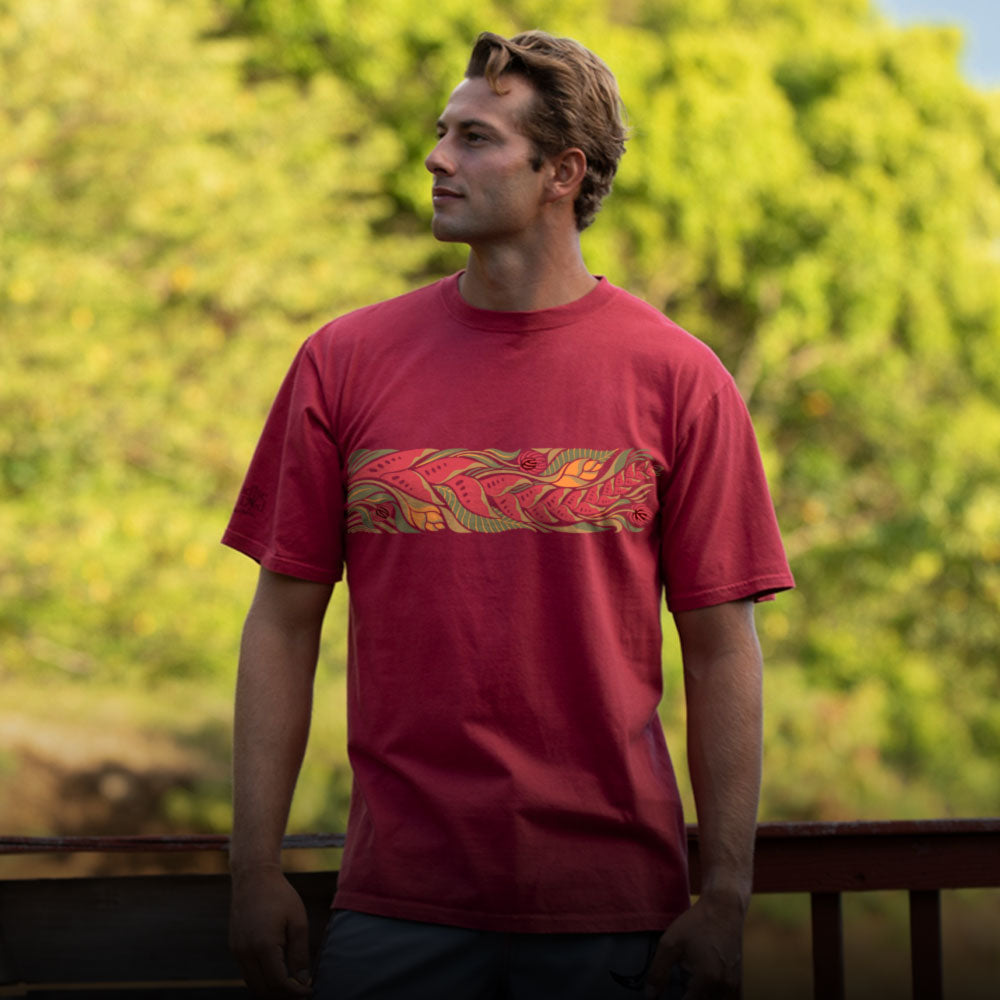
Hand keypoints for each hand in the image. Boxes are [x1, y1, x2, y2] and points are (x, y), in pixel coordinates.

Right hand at [229, 865, 312, 997]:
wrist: (253, 876)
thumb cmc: (280, 895)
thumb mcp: (298, 921)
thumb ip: (300, 953)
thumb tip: (302, 981)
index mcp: (263, 945)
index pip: (278, 983)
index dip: (295, 992)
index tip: (309, 991)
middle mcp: (246, 952)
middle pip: (263, 990)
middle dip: (283, 996)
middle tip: (301, 992)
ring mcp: (237, 951)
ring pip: (253, 985)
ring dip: (271, 990)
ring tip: (291, 986)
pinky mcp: (234, 947)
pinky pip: (247, 972)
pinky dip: (261, 979)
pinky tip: (278, 972)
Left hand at [644, 892, 744, 997]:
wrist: (724, 907)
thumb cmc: (697, 923)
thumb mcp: (671, 943)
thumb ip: (658, 972)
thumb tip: (650, 996)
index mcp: (707, 979)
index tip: (666, 997)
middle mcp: (723, 986)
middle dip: (688, 998)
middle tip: (678, 987)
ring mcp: (732, 983)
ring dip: (700, 996)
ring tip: (687, 985)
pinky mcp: (736, 978)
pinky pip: (722, 996)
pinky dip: (710, 993)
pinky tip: (699, 981)